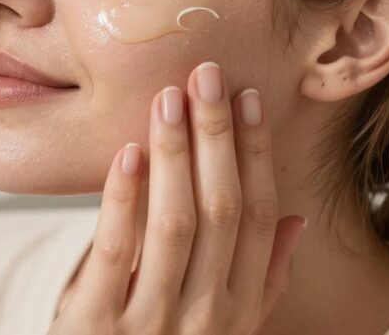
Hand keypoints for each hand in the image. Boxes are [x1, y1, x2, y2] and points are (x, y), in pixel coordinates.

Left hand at [49, 62, 306, 334]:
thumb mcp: (219, 325)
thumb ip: (258, 280)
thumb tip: (293, 221)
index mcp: (237, 308)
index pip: (256, 218)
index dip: (255, 156)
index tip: (248, 101)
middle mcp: (204, 315)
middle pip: (220, 212)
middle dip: (216, 139)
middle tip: (207, 77)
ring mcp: (151, 322)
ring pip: (174, 225)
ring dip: (174, 155)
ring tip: (168, 99)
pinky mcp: (95, 322)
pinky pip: (115, 251)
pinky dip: (124, 198)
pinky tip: (128, 153)